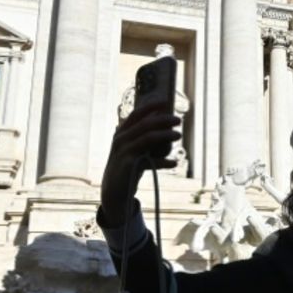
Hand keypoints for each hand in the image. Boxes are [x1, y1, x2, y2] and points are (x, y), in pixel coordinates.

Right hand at [99, 105, 181, 228]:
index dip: (150, 107)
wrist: (114, 190)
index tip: (166, 102)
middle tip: (178, 120)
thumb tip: (166, 124)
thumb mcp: (134, 148)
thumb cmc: (128, 166)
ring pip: (148, 137)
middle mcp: (121, 139)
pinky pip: (150, 160)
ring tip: (178, 135)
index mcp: (121, 133)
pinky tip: (174, 163)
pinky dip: (164, 161)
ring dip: (165, 135)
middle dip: (163, 120)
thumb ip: (144, 136)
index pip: (136, 114)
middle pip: (145, 124)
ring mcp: (124, 151)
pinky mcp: (129, 165)